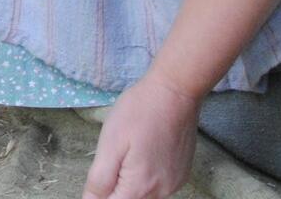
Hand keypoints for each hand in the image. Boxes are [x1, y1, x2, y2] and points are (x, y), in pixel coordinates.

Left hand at [84, 77, 200, 198]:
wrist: (175, 91)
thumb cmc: (140, 111)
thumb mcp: (110, 144)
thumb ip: (99, 180)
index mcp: (139, 187)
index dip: (100, 194)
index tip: (103, 170)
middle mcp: (161, 192)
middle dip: (115, 187)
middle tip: (116, 155)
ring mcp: (174, 184)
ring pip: (143, 195)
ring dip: (130, 182)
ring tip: (131, 150)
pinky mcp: (181, 174)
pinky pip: (157, 186)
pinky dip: (145, 177)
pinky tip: (144, 153)